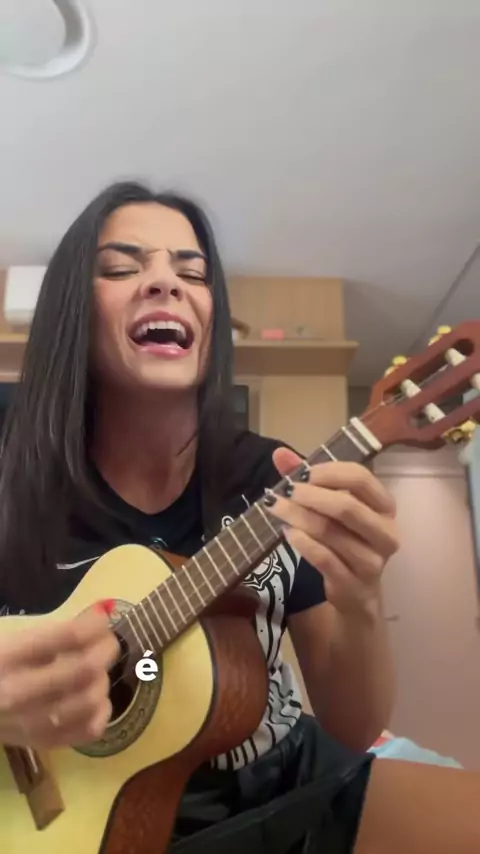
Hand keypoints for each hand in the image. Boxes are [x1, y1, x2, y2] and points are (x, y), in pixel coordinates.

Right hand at [0, 602, 118, 748]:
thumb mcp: (11, 635)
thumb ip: (54, 628)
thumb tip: (102, 613)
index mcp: (7, 657)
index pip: (64, 638)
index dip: (94, 625)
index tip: (102, 617)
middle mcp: (18, 693)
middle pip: (83, 670)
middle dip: (105, 650)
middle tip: (107, 641)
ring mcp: (30, 723)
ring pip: (90, 701)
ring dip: (102, 680)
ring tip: (97, 670)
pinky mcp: (41, 743)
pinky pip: (89, 730)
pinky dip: (101, 711)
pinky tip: (93, 698)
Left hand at [268, 449, 399, 617]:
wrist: (358, 595)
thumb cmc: (346, 541)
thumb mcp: (333, 510)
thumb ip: (309, 480)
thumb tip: (279, 453)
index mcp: (386, 507)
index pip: (362, 479)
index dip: (331, 472)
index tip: (303, 473)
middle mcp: (386, 533)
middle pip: (347, 507)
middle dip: (311, 495)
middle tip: (286, 491)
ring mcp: (372, 562)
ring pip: (331, 533)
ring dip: (299, 517)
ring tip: (276, 508)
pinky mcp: (354, 584)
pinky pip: (323, 559)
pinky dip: (302, 543)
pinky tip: (287, 533)